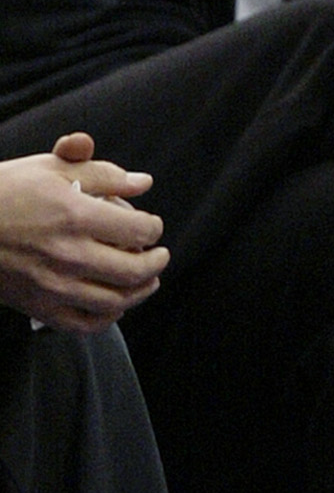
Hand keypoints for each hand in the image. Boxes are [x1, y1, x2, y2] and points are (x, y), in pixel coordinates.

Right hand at [0, 134, 168, 328]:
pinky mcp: (38, 308)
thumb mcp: (52, 168)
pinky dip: (106, 318)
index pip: (137, 231)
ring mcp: (53, 287)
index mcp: (75, 216)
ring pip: (113, 302)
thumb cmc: (6, 192)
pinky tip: (114, 307)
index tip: (152, 227)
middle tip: (160, 256)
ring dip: (139, 293)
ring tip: (147, 282)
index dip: (153, 228)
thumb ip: (103, 174)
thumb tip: (143, 183)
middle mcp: (69, 255)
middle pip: (132, 270)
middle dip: (155, 263)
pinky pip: (83, 324)